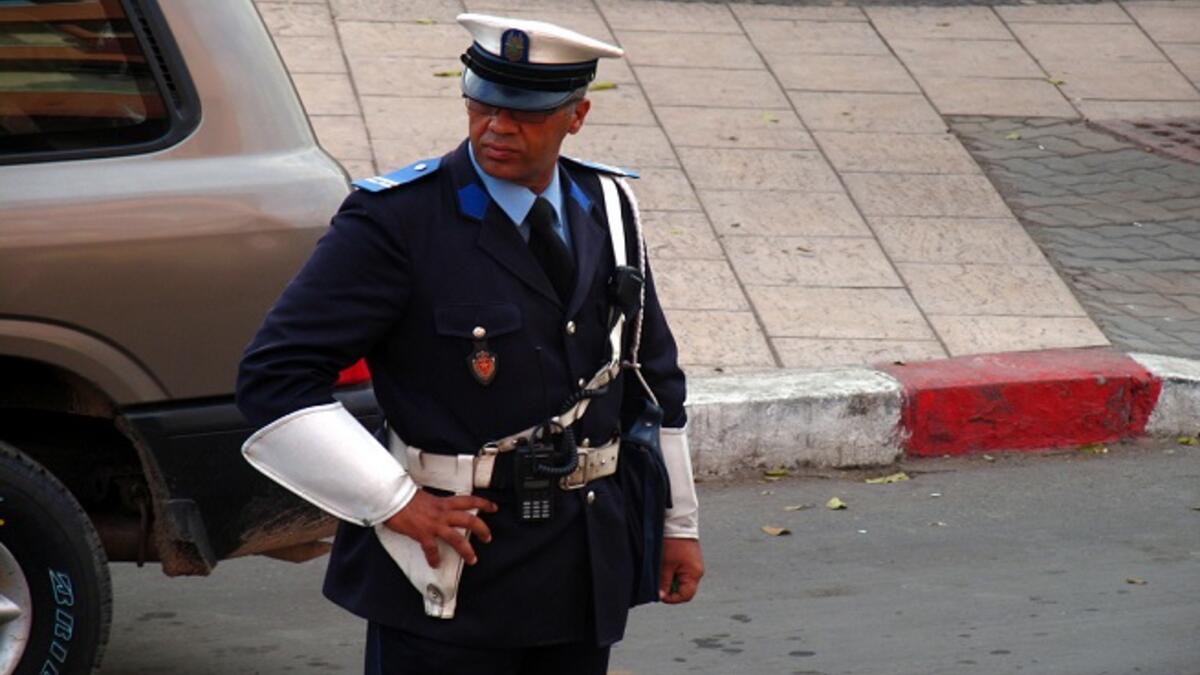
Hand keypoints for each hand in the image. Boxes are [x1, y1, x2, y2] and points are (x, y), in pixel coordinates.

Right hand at [383, 490, 497, 567]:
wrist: (392, 498)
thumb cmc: (404, 496)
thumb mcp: (424, 496)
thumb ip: (433, 504)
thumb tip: (434, 507)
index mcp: (443, 502)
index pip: (469, 500)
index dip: (484, 503)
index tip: (492, 507)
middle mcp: (442, 513)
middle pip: (470, 520)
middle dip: (482, 530)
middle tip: (488, 537)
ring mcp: (434, 524)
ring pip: (457, 538)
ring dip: (467, 550)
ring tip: (472, 559)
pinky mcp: (423, 534)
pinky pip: (432, 549)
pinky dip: (434, 558)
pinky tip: (435, 563)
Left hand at [659, 538, 703, 603]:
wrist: (677, 523)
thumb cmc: (673, 542)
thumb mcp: (665, 564)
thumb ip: (664, 582)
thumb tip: (661, 595)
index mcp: (694, 574)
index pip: (686, 595)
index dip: (672, 598)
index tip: (660, 594)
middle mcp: (697, 571)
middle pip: (684, 589)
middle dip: (671, 588)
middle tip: (659, 583)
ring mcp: (694, 565)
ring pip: (682, 581)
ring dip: (671, 580)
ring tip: (662, 571)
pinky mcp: (690, 560)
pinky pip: (682, 572)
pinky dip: (673, 572)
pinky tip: (666, 566)